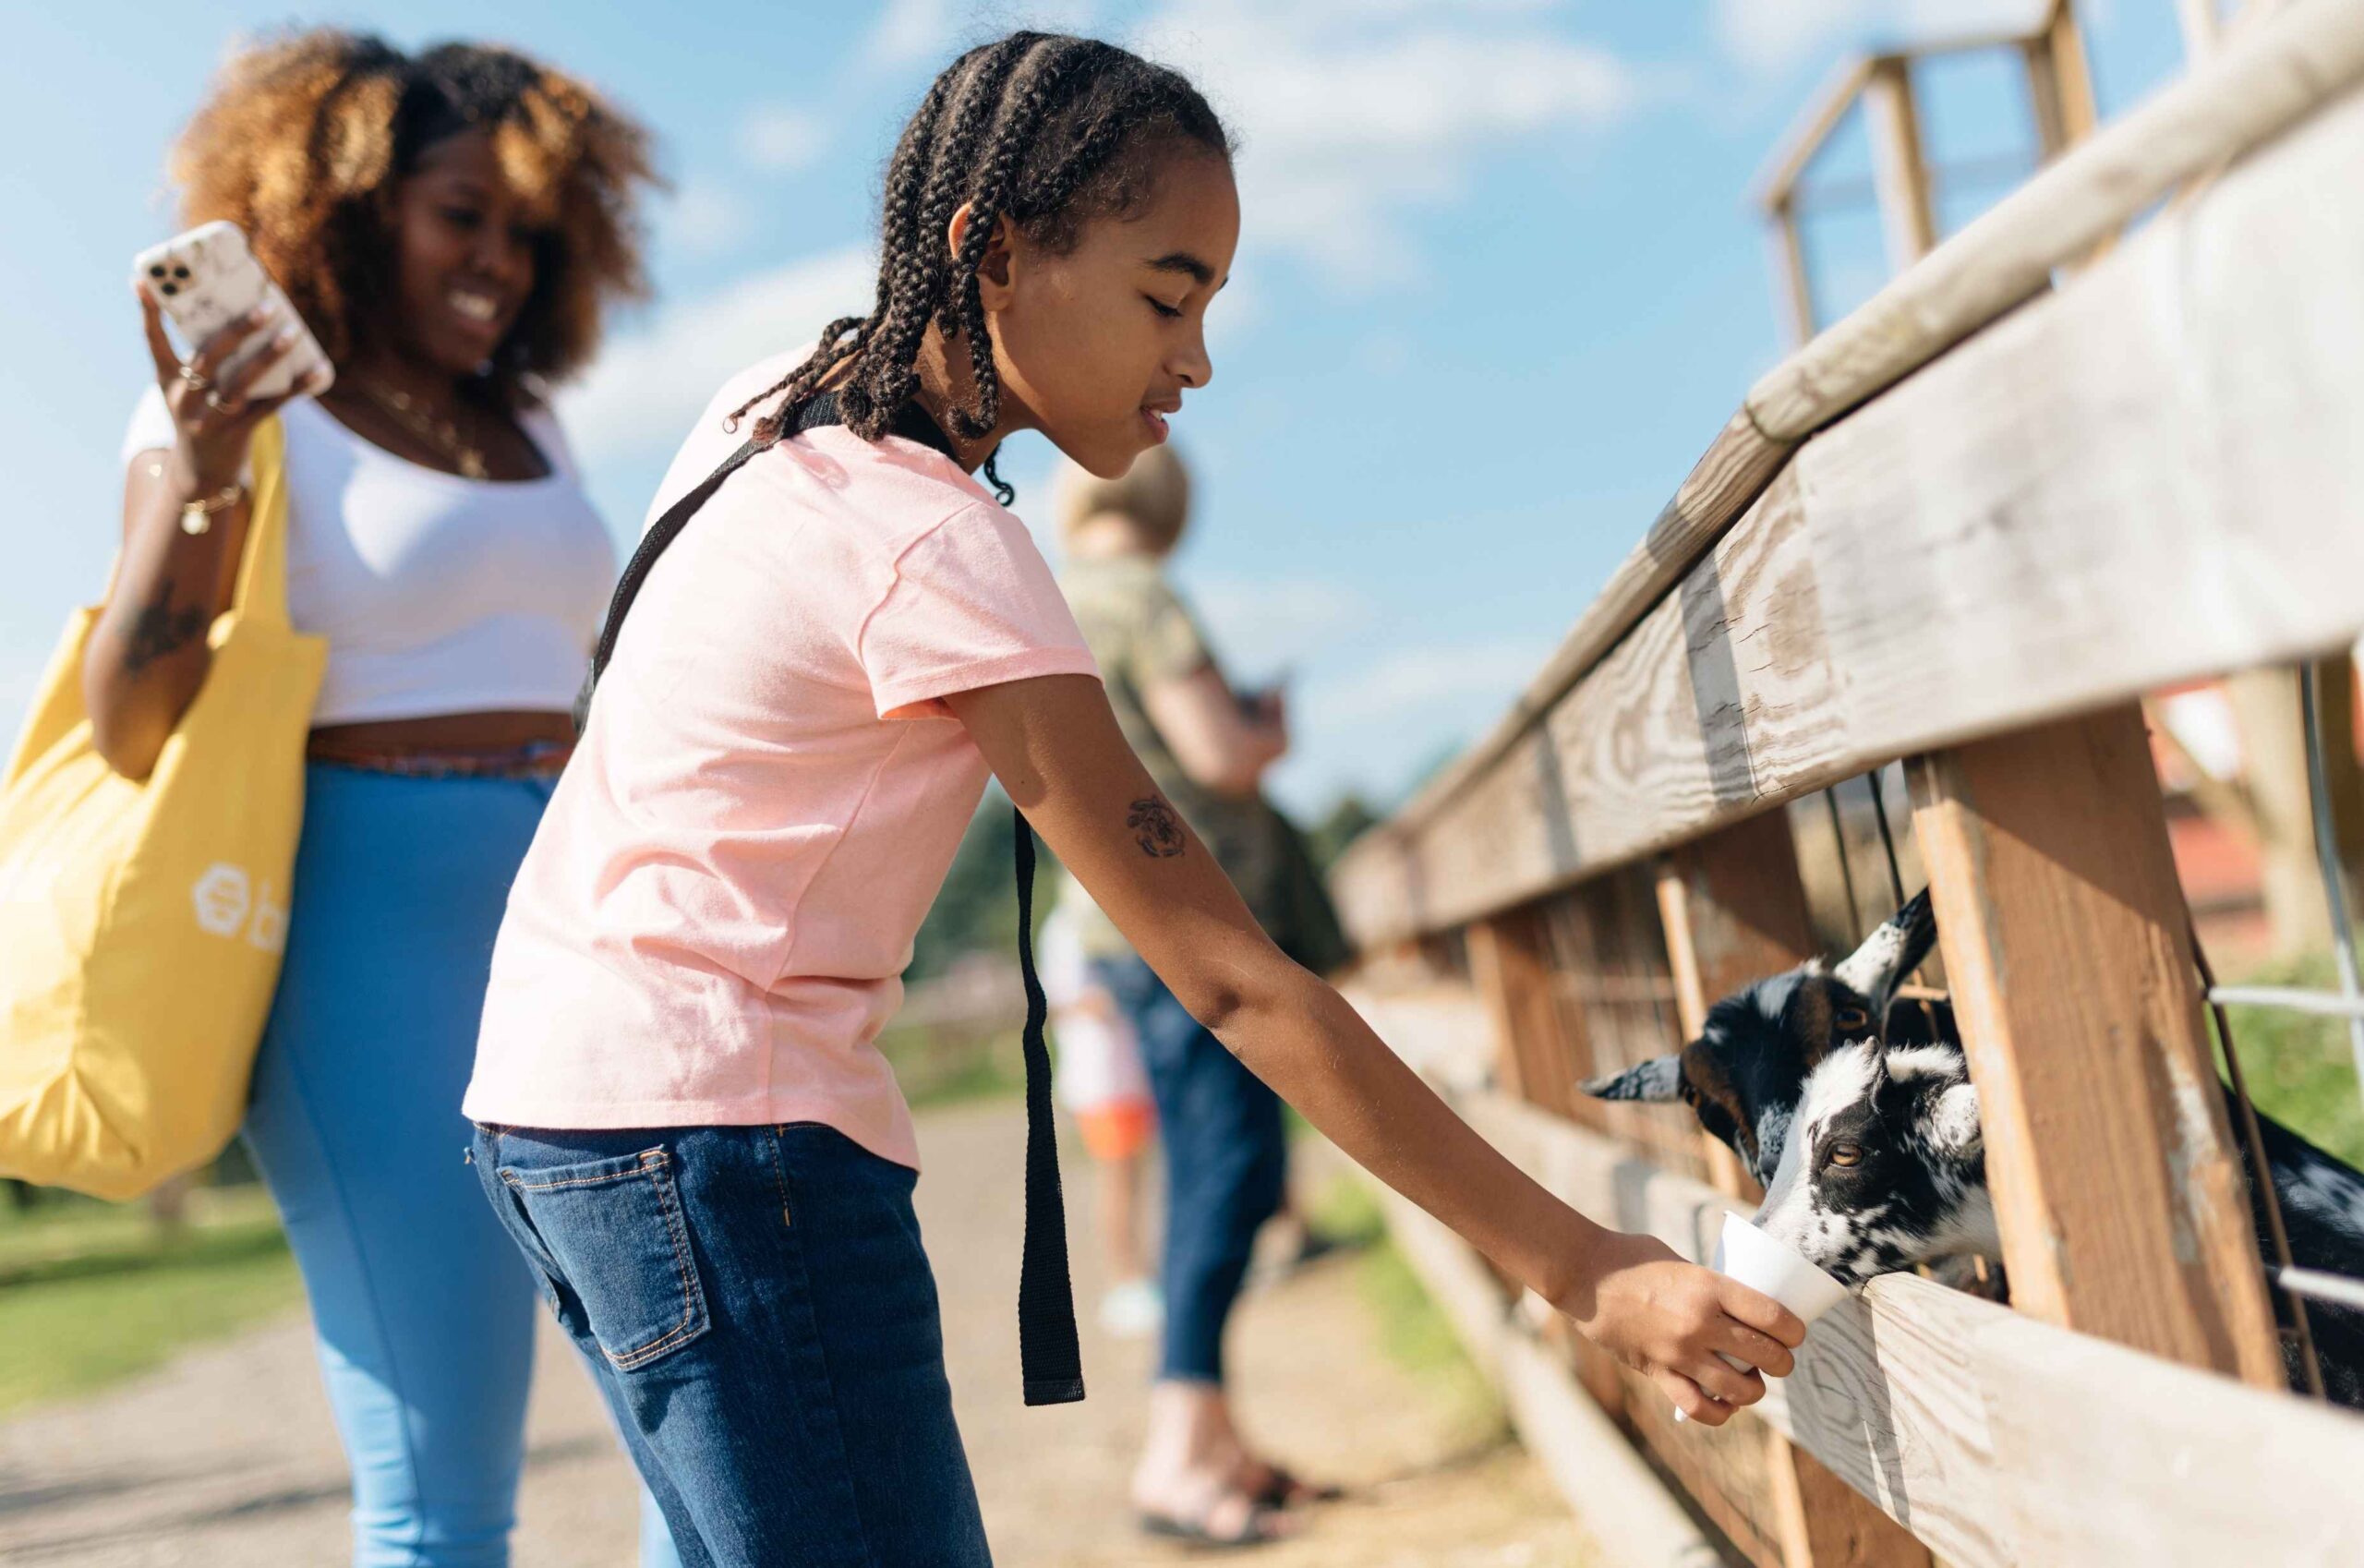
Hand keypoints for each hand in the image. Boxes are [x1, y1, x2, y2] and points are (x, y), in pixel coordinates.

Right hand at [138, 283, 312, 494]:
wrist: (200, 472)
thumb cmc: (200, 414)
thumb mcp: (190, 389)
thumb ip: (207, 358)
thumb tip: (246, 317)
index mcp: (167, 380)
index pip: (153, 340)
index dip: (148, 311)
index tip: (141, 280)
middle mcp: (185, 398)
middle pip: (208, 359)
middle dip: (236, 331)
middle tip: (265, 307)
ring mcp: (211, 419)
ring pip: (241, 383)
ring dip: (269, 356)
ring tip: (292, 332)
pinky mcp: (239, 433)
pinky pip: (271, 407)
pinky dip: (296, 388)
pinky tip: (318, 371)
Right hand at [1554, 1230, 1803, 1425]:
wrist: (1582, 1274)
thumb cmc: (1631, 1258)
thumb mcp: (1680, 1262)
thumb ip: (1710, 1287)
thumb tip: (1738, 1306)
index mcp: (1709, 1286)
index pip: (1774, 1316)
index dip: (1795, 1330)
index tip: (1794, 1333)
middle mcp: (1699, 1322)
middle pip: (1766, 1355)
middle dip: (1782, 1362)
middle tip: (1778, 1359)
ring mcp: (1679, 1352)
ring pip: (1741, 1389)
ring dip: (1754, 1390)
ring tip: (1751, 1381)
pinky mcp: (1658, 1372)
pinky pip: (1701, 1407)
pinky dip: (1720, 1412)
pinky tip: (1725, 1403)